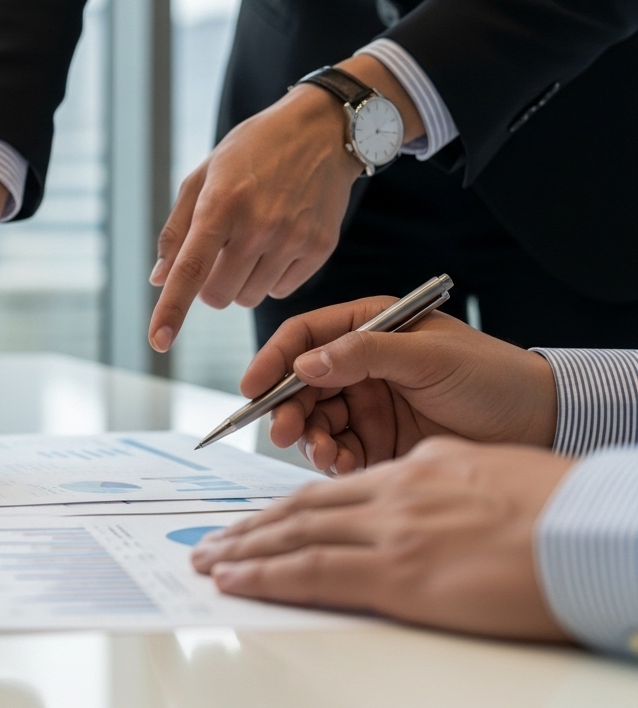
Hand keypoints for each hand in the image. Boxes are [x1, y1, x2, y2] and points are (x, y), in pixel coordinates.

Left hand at [147, 55, 423, 352]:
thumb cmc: (253, 151)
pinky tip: (278, 242)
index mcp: (221, 204)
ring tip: (252, 240)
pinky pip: (281, 291)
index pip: (190, 270)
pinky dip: (272, 277)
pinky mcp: (319, 248)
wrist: (321, 130)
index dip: (171, 310)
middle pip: (218, 295)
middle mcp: (259, 225)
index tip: (158, 341)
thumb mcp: (203, 177)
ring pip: (249, 298)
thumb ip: (177, 230)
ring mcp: (292, 238)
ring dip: (242, 281)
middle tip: (220, 253)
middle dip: (210, 284)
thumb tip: (158, 280)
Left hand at [190, 438, 573, 641]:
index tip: (261, 519)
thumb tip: (418, 481)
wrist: (591, 532)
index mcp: (418, 468)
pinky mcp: (395, 572)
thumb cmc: (562, 512)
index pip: (336, 487)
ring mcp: (391, 531)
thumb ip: (443, 477)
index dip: (290, 503)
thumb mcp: (492, 475)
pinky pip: (311, 571)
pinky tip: (234, 579)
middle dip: (252, 525)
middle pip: (303, 507)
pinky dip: (264, 574)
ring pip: (295, 534)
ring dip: (245, 548)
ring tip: (209, 560)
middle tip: (213, 540)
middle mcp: (394, 493)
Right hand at [244, 296, 556, 473]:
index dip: (274, 360)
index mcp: (370, 328)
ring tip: (325, 453)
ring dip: (310, 439)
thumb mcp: (429, 355)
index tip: (253, 387)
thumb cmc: (492, 376)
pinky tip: (342, 465)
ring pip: (314, 421)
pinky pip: (338, 452)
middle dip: (287, 409)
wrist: (540, 424)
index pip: (305, 337)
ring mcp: (368, 405)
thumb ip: (365, 354)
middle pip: (300, 384)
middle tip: (285, 432)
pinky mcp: (378, 443)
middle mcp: (361, 365)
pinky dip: (332, 461)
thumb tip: (305, 363)